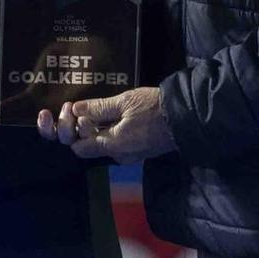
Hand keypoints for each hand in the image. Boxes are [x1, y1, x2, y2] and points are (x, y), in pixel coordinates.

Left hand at [36, 87, 175, 163]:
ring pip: (103, 144)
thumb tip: (75, 110)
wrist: (186, 118)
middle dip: (81, 129)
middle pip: (89, 147)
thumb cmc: (154, 108)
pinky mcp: (138, 150)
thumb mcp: (125, 102)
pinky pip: (116, 143)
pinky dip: (109, 131)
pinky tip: (112, 114)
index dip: (72, 129)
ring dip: (96, 128)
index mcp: (113, 146)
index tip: (74, 109)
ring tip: (97, 108)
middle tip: (81, 107)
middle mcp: (118, 155)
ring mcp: (130, 154)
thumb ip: (98, 108)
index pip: (79, 147)